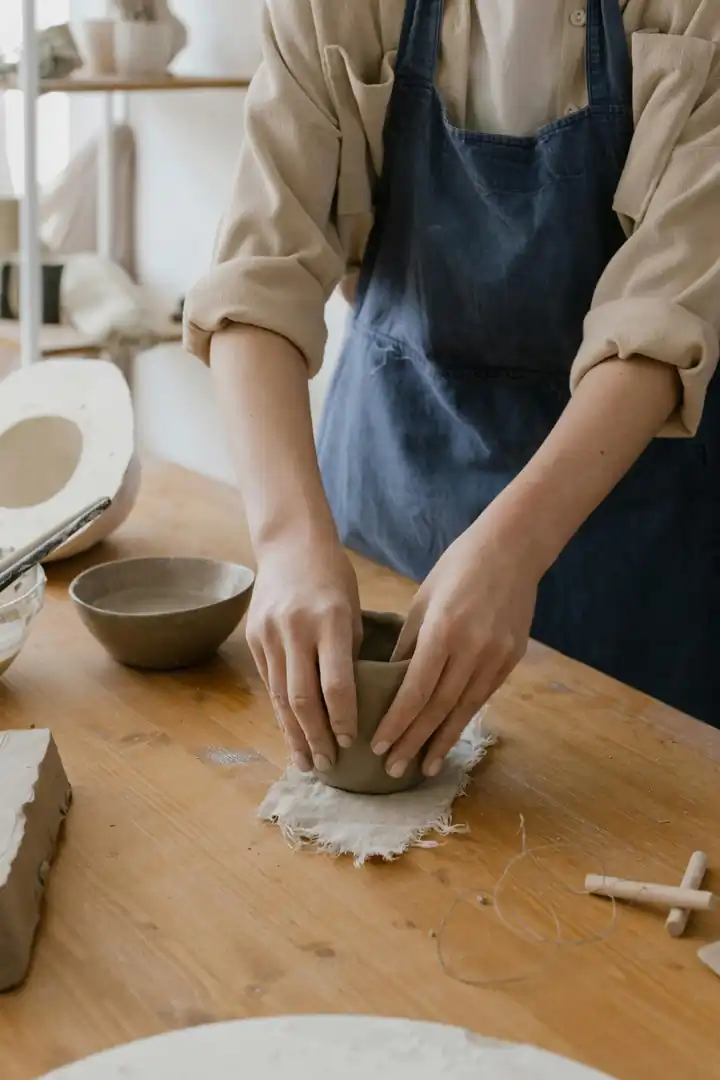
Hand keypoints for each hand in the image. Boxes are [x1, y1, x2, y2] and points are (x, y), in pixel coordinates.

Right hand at [247, 537, 361, 773]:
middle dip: (316, 736)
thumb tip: (353, 703)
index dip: (343, 718)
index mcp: (330, 621)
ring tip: (306, 760)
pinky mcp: (254, 637)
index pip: (336, 683)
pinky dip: (281, 710)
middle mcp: (296, 629)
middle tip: (328, 764)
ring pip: (281, 696)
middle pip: (303, 698)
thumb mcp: (353, 610)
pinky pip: (270, 682)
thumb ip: (350, 653)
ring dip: (294, 733)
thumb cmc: (333, 577)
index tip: (352, 743)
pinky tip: (291, 732)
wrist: (290, 543)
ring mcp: (270, 634)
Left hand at [371, 516, 538, 778]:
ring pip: (463, 709)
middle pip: (437, 707)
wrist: (512, 550)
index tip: (377, 746)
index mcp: (443, 631)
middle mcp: (471, 649)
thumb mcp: (422, 602)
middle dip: (413, 741)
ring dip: (440, 741)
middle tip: (391, 769)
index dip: (396, 723)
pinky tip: (448, 738)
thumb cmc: (457, 569)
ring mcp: (496, 656)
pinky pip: (481, 698)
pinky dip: (462, 721)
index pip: (415, 690)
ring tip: (420, 769)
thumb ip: (408, 646)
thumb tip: (389, 685)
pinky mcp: (511, 659)